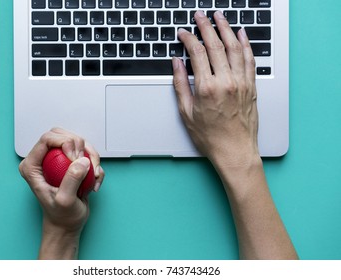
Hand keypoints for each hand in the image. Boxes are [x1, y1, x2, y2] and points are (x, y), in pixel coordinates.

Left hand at [19, 128, 104, 258]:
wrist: (68, 224)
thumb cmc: (61, 215)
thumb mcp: (64, 200)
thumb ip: (71, 180)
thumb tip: (82, 161)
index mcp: (32, 166)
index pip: (47, 139)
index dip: (65, 142)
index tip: (75, 157)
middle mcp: (44, 160)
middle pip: (63, 135)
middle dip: (79, 147)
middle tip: (85, 165)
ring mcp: (58, 160)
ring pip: (78, 142)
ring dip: (91, 156)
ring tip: (91, 177)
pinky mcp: (71, 163)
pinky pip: (87, 153)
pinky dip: (95, 165)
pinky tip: (93, 181)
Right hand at [173, 10, 258, 169]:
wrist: (235, 151)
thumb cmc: (211, 137)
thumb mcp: (187, 113)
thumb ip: (180, 85)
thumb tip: (176, 64)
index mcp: (206, 88)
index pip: (197, 54)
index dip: (188, 39)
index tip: (183, 33)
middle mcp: (226, 82)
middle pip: (216, 45)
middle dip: (206, 27)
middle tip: (200, 16)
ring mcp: (241, 83)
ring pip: (234, 47)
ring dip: (226, 29)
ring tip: (219, 17)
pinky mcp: (251, 87)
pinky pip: (249, 60)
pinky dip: (246, 44)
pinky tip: (241, 34)